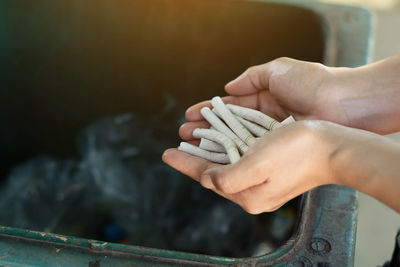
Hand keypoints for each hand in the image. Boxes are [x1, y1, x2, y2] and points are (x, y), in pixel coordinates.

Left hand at [164, 120, 344, 213]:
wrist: (334, 148)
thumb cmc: (298, 154)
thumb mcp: (258, 166)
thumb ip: (227, 178)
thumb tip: (207, 179)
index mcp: (247, 194)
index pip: (206, 178)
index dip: (184, 164)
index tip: (166, 153)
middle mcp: (252, 191)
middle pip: (214, 171)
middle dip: (195, 155)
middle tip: (179, 141)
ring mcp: (262, 180)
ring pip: (226, 163)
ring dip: (209, 149)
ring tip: (195, 136)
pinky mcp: (270, 169)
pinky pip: (240, 158)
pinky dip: (227, 147)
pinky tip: (221, 138)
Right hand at [180, 56, 399, 143]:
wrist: (344, 104)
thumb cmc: (312, 83)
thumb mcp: (278, 70)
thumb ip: (251, 77)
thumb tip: (227, 88)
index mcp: (265, 98)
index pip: (230, 107)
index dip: (209, 111)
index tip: (190, 115)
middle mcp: (265, 119)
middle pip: (229, 126)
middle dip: (206, 130)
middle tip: (184, 135)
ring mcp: (271, 137)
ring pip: (236, 141)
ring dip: (214, 144)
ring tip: (192, 147)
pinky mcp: (279, 151)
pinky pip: (251, 153)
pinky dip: (233, 154)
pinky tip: (217, 158)